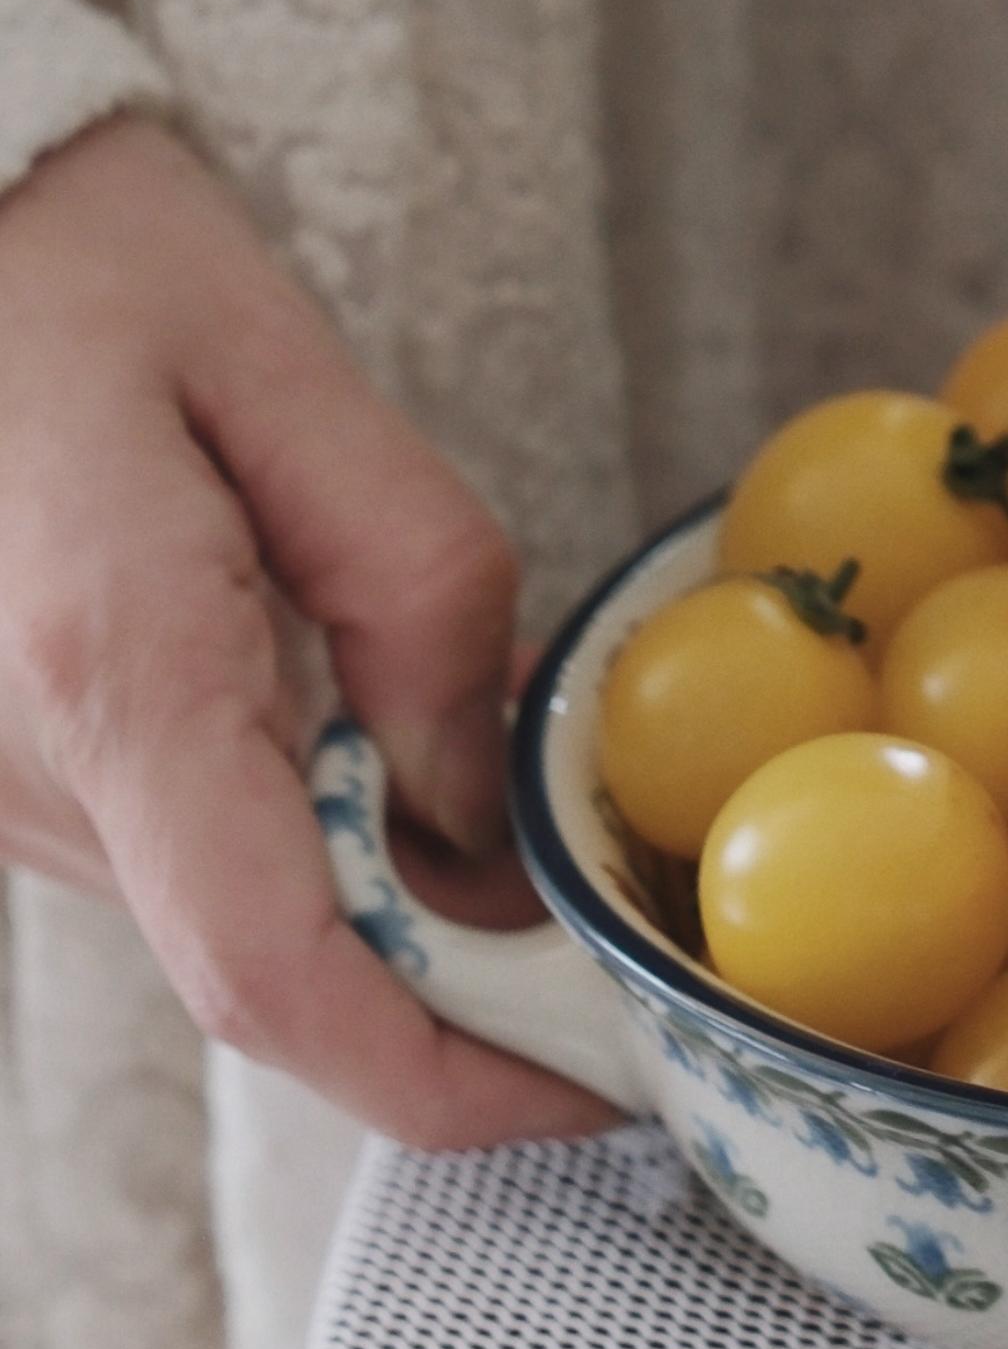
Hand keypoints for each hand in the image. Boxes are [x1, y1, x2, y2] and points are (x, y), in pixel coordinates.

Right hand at [0, 115, 611, 1145]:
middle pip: (273, 967)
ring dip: (395, 891)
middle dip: (461, 975)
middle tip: (607, 910)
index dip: (451, 1072)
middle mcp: (22, 773)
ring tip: (501, 771)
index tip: (594, 1082)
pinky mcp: (7, 772)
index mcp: (110, 672)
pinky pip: (185, 853)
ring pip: (235, 916)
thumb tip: (475, 791)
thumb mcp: (287, 379)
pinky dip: (313, 838)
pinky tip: (390, 739)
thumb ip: (412, 587)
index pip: (277, 972)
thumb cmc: (85, 267)